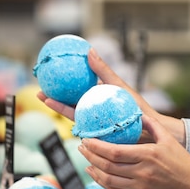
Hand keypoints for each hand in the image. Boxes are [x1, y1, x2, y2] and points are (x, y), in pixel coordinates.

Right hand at [38, 48, 185, 144]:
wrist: (151, 130)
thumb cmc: (137, 107)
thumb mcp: (119, 86)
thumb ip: (104, 71)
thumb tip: (89, 50)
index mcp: (96, 102)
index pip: (74, 94)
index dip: (60, 89)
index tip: (46, 80)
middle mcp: (93, 114)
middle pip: (69, 106)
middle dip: (53, 100)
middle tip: (39, 92)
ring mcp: (95, 126)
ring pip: (74, 117)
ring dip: (59, 110)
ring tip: (46, 101)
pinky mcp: (99, 138)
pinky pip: (84, 130)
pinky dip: (74, 125)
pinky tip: (66, 118)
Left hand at [80, 114, 189, 188]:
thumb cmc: (183, 163)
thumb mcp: (170, 141)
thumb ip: (153, 126)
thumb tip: (138, 114)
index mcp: (148, 155)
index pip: (115, 151)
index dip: (97, 146)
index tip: (87, 139)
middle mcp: (142, 172)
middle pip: (107, 165)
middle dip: (90, 155)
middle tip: (82, 146)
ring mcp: (140, 186)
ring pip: (108, 179)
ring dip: (93, 169)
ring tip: (86, 159)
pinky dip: (101, 182)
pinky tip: (95, 174)